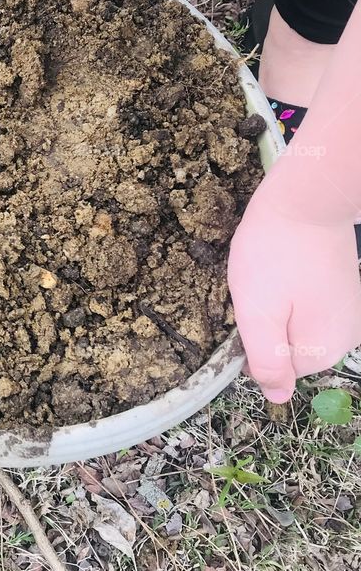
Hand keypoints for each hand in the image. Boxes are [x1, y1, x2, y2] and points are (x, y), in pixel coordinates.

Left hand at [228, 182, 360, 401]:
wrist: (307, 198)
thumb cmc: (274, 253)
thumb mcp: (257, 312)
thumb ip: (267, 359)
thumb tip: (277, 399)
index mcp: (323, 348)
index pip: (276, 370)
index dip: (253, 342)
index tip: (250, 308)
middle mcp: (345, 336)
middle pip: (289, 348)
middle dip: (267, 323)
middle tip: (262, 287)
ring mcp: (348, 312)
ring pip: (296, 325)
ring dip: (276, 305)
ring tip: (273, 274)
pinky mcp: (343, 289)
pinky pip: (306, 305)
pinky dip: (289, 290)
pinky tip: (286, 267)